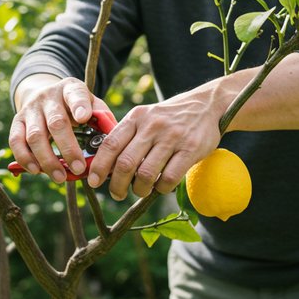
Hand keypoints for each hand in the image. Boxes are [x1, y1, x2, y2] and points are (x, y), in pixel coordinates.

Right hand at [9, 76, 110, 182]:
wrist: (45, 94)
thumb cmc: (76, 107)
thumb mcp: (92, 105)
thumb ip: (103, 121)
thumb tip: (116, 145)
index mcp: (71, 89)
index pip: (75, 95)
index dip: (79, 106)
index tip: (84, 118)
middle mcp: (48, 96)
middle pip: (56, 122)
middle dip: (68, 148)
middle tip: (79, 169)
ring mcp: (31, 109)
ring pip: (35, 136)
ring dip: (47, 159)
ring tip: (60, 177)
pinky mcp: (17, 121)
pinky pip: (16, 141)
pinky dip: (25, 158)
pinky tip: (36, 171)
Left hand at [86, 86, 223, 199]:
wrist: (205, 105)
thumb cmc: (168, 118)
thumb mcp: (145, 118)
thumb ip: (127, 137)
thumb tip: (105, 167)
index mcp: (136, 117)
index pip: (110, 144)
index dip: (99, 166)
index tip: (94, 181)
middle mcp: (152, 125)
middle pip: (125, 163)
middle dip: (117, 185)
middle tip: (117, 194)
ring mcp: (172, 137)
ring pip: (145, 174)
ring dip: (139, 189)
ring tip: (140, 191)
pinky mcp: (190, 149)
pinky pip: (169, 178)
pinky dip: (160, 189)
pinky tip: (160, 186)